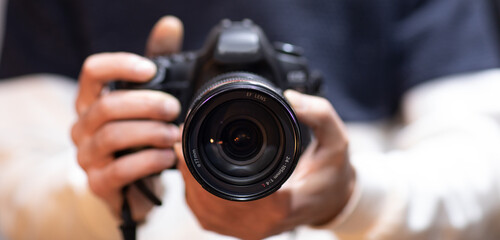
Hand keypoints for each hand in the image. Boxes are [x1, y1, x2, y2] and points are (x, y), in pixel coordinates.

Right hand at [71, 16, 183, 219]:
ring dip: (151, 133)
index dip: (121, 66)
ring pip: (112, 136)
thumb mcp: (150, 96)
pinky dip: (150, 161)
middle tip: (174, 109)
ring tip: (175, 134)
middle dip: (147, 105)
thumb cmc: (140, 134)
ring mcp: (87, 156)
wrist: (133, 183)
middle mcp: (83, 126)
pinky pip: (121, 170)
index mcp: (92, 100)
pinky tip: (168, 157)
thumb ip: (159, 61)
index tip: (151, 69)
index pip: (93, 71)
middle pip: (108, 106)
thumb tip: (170, 24)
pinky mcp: (98, 183)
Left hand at [175, 90, 355, 239]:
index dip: (199, 163)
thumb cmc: (331, 173)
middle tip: (181, 135)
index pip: (225, 190)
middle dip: (188, 166)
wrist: (333, 201)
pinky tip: (192, 169)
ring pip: (201, 209)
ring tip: (184, 147)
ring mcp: (247, 231)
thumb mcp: (336, 140)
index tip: (189, 135)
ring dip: (187, 179)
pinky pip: (206, 215)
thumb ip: (319, 114)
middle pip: (205, 199)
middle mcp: (259, 224)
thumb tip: (290, 96)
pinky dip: (194, 192)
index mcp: (279, 205)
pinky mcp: (240, 229)